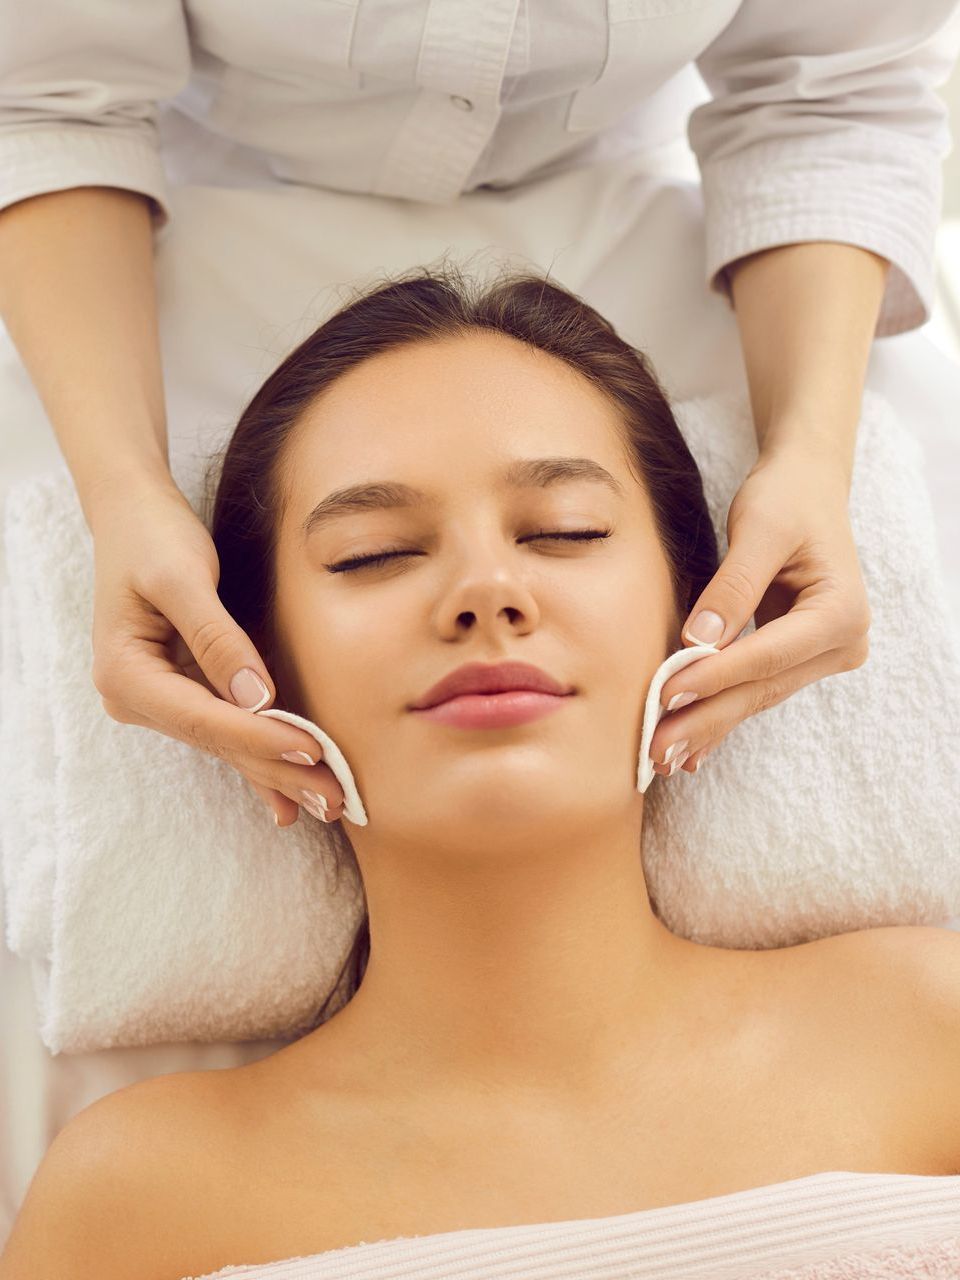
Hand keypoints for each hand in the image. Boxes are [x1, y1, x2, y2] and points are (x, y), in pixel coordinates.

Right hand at [87, 474, 345, 824]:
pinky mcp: (181, 692)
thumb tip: (255, 696)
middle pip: (218, 742)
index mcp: (125, 673)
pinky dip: (258, 757)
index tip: (314, 751)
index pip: (204, 718)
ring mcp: (157, 700)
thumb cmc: (153, 535)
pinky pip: (225, 730)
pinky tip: (285, 799)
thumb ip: (216, 636)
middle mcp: (136, 698)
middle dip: (278, 771)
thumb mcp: (182, 575)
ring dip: (276, 773)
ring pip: (225, 743)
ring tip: (326, 803)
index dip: (261, 737)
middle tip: (335, 799)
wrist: (130, 514)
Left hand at [650, 447, 870, 775]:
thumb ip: (731, 587)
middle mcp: (842, 644)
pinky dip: (719, 715)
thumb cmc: (786, 499)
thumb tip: (697, 642)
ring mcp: (824, 657)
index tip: (666, 695)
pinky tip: (689, 750)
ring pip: (755, 698)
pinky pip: (754, 691)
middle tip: (655, 750)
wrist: (808, 487)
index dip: (715, 677)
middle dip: (704, 719)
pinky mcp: (798, 660)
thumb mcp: (759, 529)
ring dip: (706, 727)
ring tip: (660, 757)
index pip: (767, 655)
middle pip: (761, 689)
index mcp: (840, 612)